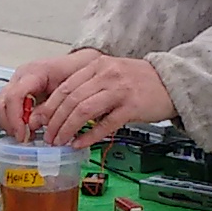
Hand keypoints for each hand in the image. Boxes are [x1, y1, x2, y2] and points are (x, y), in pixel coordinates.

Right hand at [0, 59, 75, 136]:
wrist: (77, 67)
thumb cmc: (74, 75)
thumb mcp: (67, 91)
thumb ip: (49, 107)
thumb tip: (31, 124)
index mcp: (33, 73)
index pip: (14, 96)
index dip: (15, 118)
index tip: (22, 135)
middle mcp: (19, 78)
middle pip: (0, 103)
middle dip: (9, 124)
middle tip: (23, 137)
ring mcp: (14, 84)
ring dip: (7, 124)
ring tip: (24, 134)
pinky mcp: (14, 93)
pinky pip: (2, 109)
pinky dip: (9, 122)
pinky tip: (23, 128)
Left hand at [13, 51, 175, 148]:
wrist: (172, 82)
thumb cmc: (139, 82)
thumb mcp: (110, 75)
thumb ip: (88, 87)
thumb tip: (61, 110)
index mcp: (97, 65)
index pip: (65, 87)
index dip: (49, 107)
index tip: (39, 122)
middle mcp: (106, 75)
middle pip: (70, 99)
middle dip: (55, 121)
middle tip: (48, 137)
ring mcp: (119, 90)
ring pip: (83, 111)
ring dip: (67, 129)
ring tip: (60, 142)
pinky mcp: (132, 107)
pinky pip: (105, 124)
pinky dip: (89, 136)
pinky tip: (80, 144)